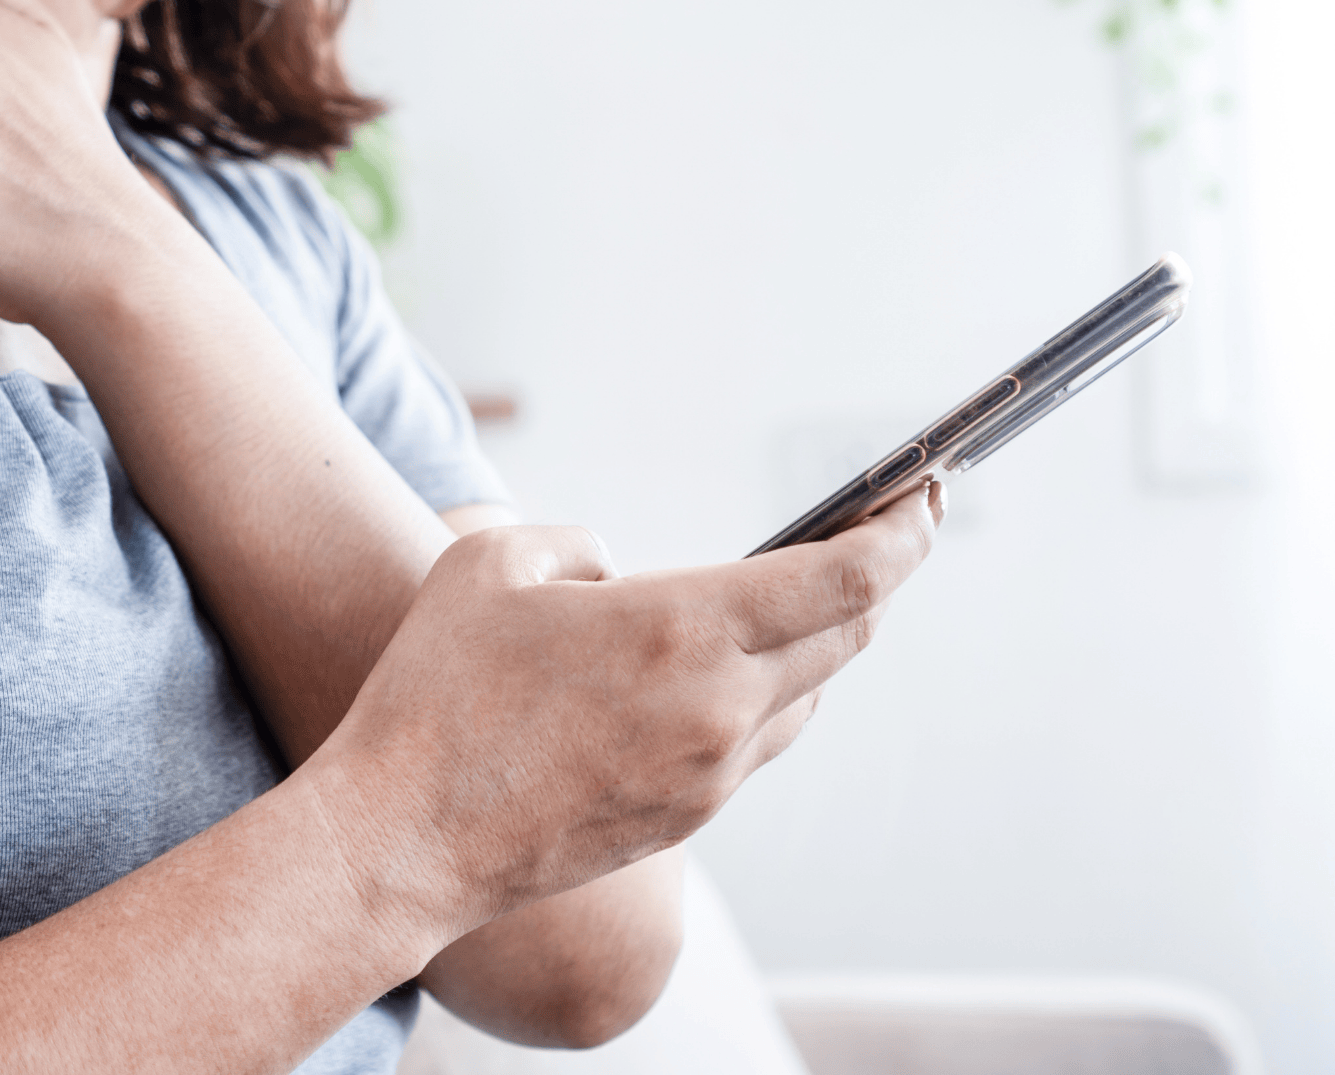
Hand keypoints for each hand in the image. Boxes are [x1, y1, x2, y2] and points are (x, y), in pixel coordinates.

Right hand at [309, 481, 941, 937]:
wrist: (409, 837)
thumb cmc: (438, 689)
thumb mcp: (495, 561)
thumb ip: (578, 544)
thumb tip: (622, 576)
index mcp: (682, 629)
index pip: (847, 581)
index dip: (902, 535)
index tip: (925, 496)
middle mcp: (719, 706)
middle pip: (850, 637)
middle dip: (881, 577)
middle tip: (888, 527)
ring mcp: (711, 772)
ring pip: (810, 694)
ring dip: (821, 641)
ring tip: (801, 596)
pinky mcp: (688, 816)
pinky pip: (761, 741)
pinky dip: (770, 694)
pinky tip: (730, 674)